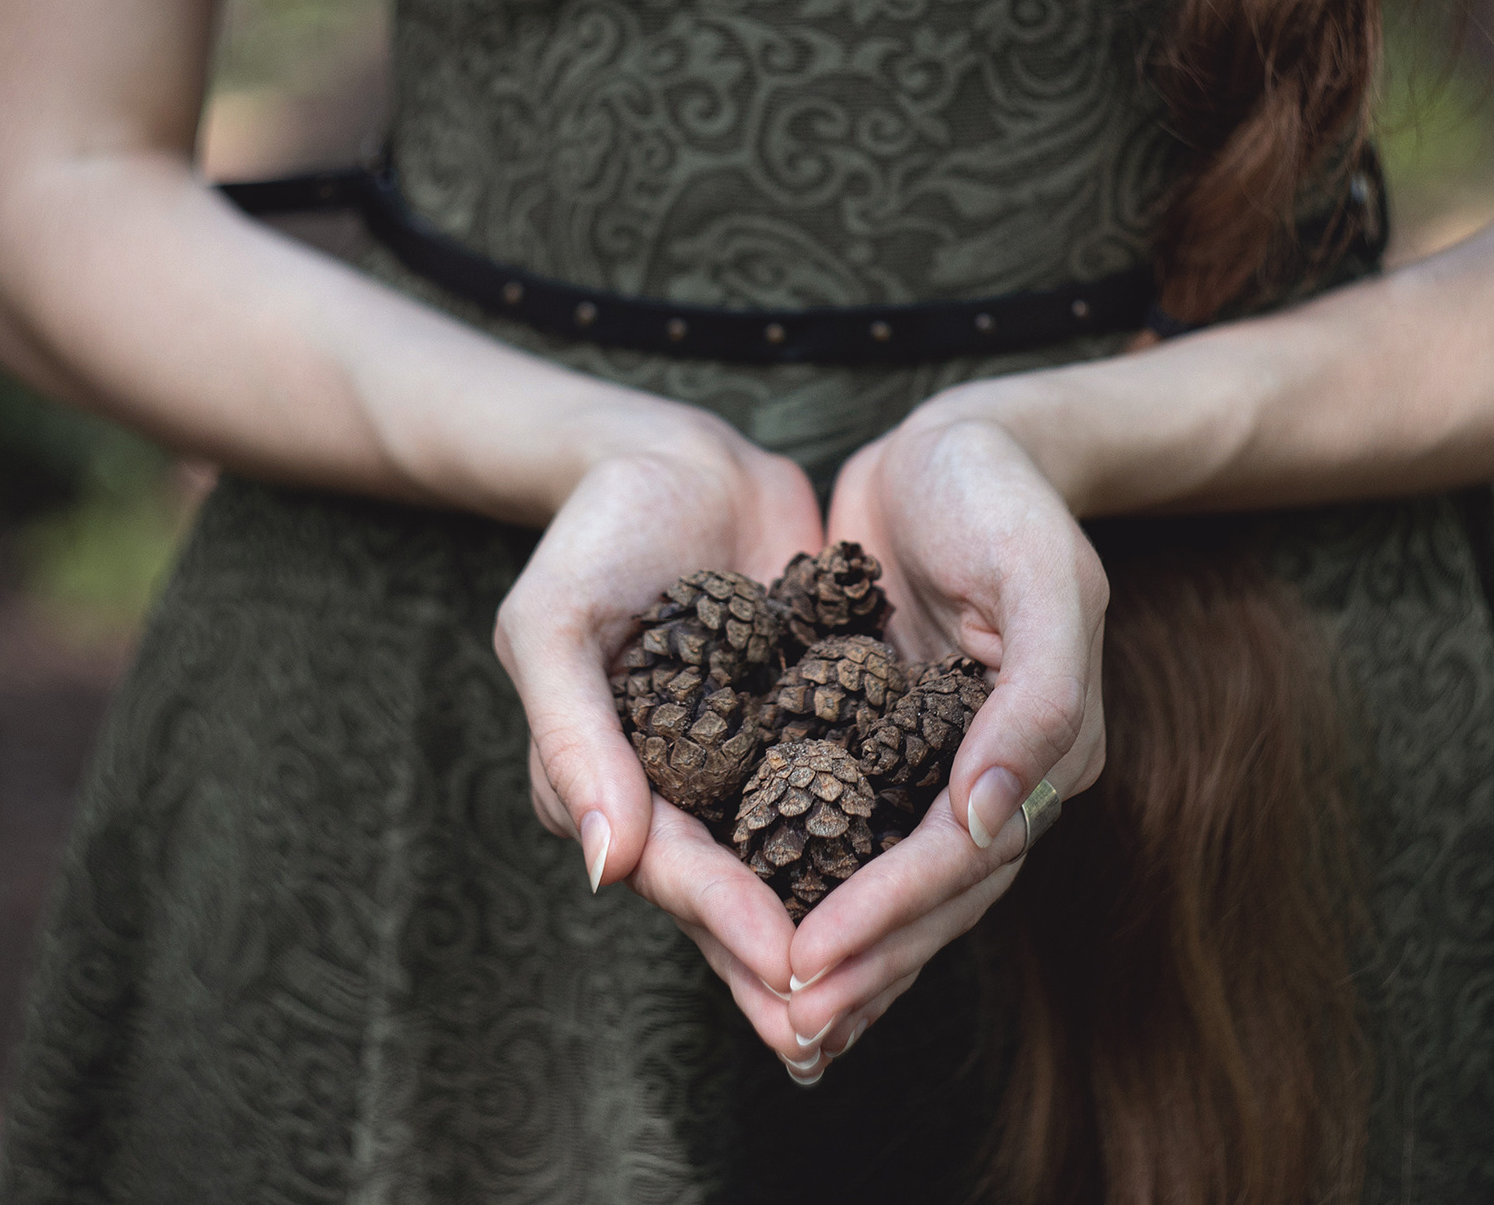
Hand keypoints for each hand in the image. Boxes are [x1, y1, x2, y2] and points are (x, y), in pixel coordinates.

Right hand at [491, 411, 825, 1062]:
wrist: (674, 458)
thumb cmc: (595, 533)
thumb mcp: (554, 622)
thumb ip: (573, 738)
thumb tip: (603, 866)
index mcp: (616, 783)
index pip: (677, 868)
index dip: (727, 921)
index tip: (785, 967)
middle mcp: (687, 793)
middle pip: (739, 898)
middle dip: (784, 969)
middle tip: (832, 1036)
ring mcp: (755, 764)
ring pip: (801, 868)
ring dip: (839, 932)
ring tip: (885, 1001)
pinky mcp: (816, 727)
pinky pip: (851, 801)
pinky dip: (882, 848)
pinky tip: (939, 887)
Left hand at [780, 409, 1108, 1077]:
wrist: (957, 442)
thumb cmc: (1001, 493)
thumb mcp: (1041, 573)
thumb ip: (1038, 694)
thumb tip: (992, 817)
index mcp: (1047, 747)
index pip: (963, 857)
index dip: (891, 915)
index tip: (812, 961)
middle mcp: (997, 774)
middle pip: (933, 897)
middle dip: (865, 964)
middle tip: (787, 1026)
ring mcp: (941, 767)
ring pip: (896, 886)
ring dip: (848, 960)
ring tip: (782, 1027)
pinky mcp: (887, 747)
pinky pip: (857, 837)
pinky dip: (824, 895)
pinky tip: (773, 945)